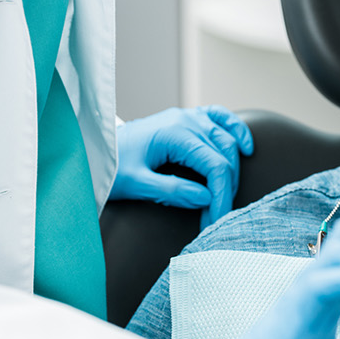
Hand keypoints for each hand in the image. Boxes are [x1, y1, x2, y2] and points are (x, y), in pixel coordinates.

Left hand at [113, 106, 254, 228]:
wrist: (94, 147)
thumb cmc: (111, 165)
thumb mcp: (136, 183)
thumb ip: (171, 190)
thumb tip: (206, 198)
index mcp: (175, 133)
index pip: (215, 166)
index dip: (221, 196)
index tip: (216, 221)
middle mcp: (186, 120)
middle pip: (225, 155)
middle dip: (225, 189)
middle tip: (214, 219)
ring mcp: (188, 117)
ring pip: (226, 140)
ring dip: (231, 170)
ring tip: (222, 199)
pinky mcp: (187, 119)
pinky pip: (220, 118)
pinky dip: (236, 131)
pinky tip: (246, 148)